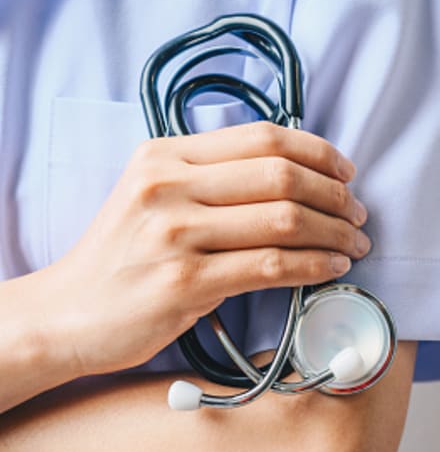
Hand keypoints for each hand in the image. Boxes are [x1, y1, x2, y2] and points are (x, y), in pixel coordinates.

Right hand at [39, 122, 370, 376]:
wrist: (69, 313)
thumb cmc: (123, 256)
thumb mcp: (154, 195)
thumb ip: (210, 177)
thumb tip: (294, 174)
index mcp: (165, 155)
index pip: (263, 138)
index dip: (318, 152)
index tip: (347, 172)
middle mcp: (168, 186)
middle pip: (281, 176)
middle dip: (335, 195)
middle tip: (358, 213)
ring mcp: (175, 234)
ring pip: (284, 221)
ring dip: (334, 232)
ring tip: (355, 243)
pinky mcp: (186, 283)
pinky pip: (272, 267)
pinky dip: (314, 265)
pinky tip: (333, 267)